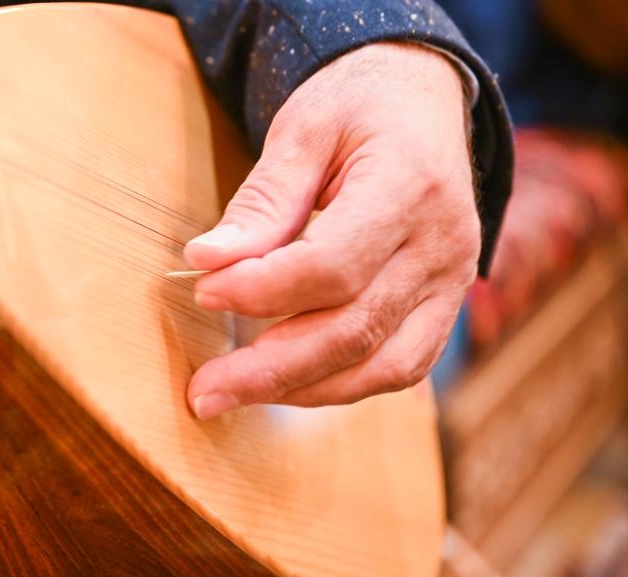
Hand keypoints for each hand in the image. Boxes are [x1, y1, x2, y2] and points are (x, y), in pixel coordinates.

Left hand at [184, 43, 479, 418]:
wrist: (422, 103)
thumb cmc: (357, 108)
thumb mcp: (303, 130)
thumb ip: (261, 201)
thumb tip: (207, 262)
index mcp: (410, 186)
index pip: (333, 265)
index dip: (262, 289)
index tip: (203, 288)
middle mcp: (443, 245)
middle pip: (355, 330)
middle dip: (270, 369)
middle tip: (204, 390)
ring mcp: (452, 282)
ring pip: (382, 365)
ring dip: (302, 390)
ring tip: (234, 393)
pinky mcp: (444, 306)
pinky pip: (399, 367)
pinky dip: (341, 385)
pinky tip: (287, 385)